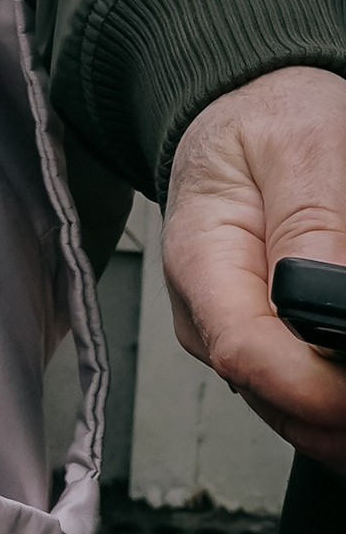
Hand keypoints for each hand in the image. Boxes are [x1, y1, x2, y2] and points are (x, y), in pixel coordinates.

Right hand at [163, 65, 345, 471]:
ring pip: (304, 416)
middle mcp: (211, 317)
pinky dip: (344, 389)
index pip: (248, 353)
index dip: (319, 386)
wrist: (246, 117)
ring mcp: (239, 342)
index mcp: (202, 261)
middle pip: (283, 403)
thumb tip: (332, 302)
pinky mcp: (273, 351)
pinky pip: (316, 398)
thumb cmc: (265, 124)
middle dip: (344, 409)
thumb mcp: (298, 147)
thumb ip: (312, 221)